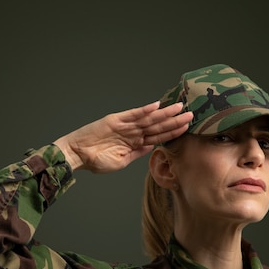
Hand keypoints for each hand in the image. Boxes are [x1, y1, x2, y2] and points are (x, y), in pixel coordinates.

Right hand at [53, 101, 191, 172]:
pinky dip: (144, 110)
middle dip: (174, 121)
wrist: (77, 154)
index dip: (172, 132)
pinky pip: (133, 114)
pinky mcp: (116, 119)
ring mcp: (125, 125)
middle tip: (191, 114)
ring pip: (149, 118)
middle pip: (157, 126)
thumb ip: (137, 154)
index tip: (187, 127)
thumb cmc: (95, 161)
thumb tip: (152, 147)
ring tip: (179, 108)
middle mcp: (132, 132)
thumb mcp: (120, 162)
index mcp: (135, 143)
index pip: (158, 136)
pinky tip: (157, 106)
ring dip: (164, 114)